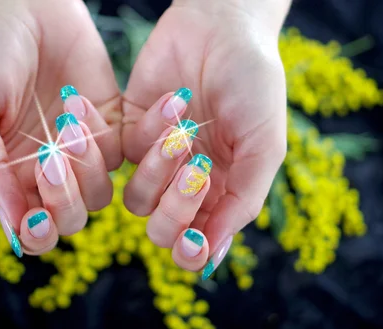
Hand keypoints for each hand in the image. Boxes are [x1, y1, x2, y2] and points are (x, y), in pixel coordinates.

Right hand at [0, 0, 121, 256]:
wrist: (26, 6)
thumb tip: (12, 226)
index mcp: (11, 177)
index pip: (32, 228)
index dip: (37, 233)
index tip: (36, 216)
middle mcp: (50, 172)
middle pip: (72, 218)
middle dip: (64, 198)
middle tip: (50, 157)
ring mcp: (84, 152)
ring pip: (102, 192)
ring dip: (86, 162)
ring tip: (66, 115)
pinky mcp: (112, 126)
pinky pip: (124, 152)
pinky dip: (102, 132)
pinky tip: (80, 99)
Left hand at [122, 0, 289, 277]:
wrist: (222, 26)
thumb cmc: (253, 83)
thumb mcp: (264, 143)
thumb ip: (243, 199)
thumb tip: (213, 255)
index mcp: (222, 194)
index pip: (196, 244)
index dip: (191, 251)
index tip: (194, 239)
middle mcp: (184, 184)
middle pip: (160, 228)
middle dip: (175, 207)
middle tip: (195, 168)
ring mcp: (154, 160)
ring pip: (136, 196)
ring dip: (159, 163)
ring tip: (183, 120)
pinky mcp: (127, 132)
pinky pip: (118, 153)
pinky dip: (146, 128)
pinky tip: (170, 98)